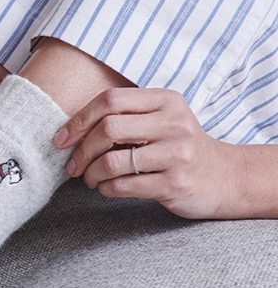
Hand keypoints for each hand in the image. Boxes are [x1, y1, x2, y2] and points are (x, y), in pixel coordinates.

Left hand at [53, 87, 241, 218]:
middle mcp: (174, 123)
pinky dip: (106, 188)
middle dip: (82, 149)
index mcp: (166, 100)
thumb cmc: (178, 146)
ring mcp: (177, 154)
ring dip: (92, 173)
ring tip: (90, 179)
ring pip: (113, 160)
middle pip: (108, 128)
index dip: (79, 119)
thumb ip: (125, 115)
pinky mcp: (175, 183)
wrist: (226, 177)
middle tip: (73, 165)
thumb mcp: (161, 119)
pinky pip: (124, 185)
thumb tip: (69, 129)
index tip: (61, 138)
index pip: (110, 100)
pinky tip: (106, 188)